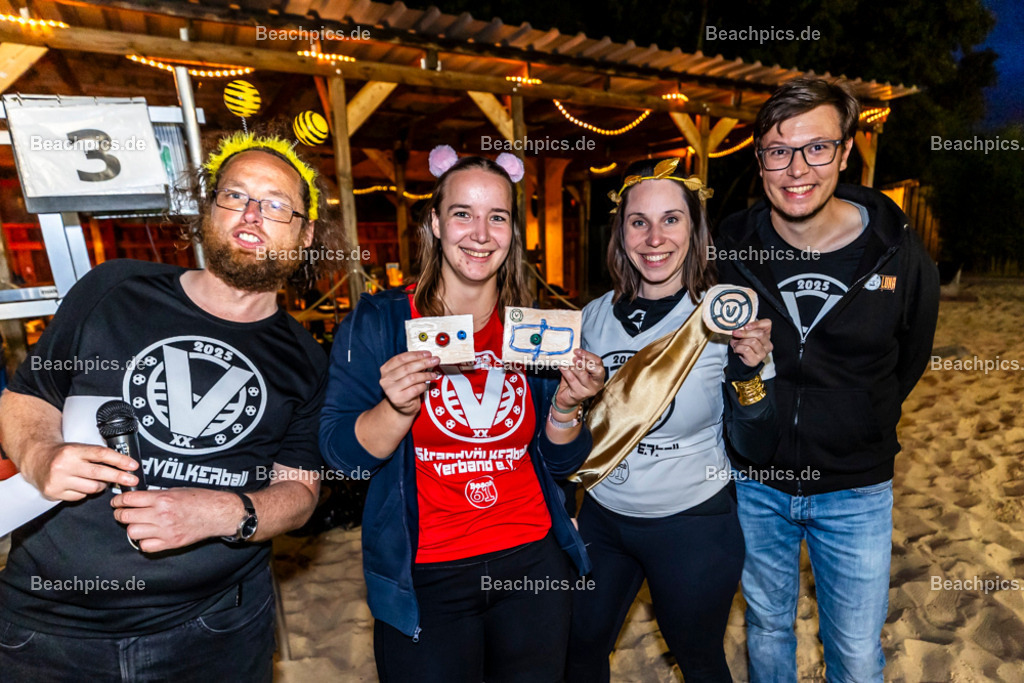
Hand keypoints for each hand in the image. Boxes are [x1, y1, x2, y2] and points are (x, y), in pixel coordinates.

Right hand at [20, 442, 139, 501]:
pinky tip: (81, 485)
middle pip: (98, 473)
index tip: (133, 465)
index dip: (120, 460)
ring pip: (91, 488)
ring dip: (101, 486)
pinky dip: (85, 492)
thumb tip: (123, 465)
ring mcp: (58, 480)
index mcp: (72, 450)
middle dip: (119, 477)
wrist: (36, 459)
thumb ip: (97, 455)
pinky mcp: (54, 492)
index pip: (101, 454)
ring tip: (99, 481)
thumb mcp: (79, 448)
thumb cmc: (63, 454)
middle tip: (132, 480)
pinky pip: (80, 496)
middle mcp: (64, 465)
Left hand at [111, 488, 238, 552]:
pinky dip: (144, 541)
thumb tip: (136, 499)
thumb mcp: (176, 490)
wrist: (218, 513)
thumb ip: (155, 496)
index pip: (129, 499)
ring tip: (139, 524)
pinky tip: (150, 535)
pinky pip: (145, 546)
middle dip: (120, 514)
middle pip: (125, 516)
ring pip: (132, 532)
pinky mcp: (170, 543)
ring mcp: (165, 531)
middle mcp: (161, 515)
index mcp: (162, 498)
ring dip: (133, 528)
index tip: (117, 501)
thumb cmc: (200, 499)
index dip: (118, 500)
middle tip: (122, 513)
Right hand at [379, 350, 440, 415]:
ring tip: (433, 374)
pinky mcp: (398, 400)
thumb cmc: (406, 388)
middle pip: (407, 368)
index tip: (428, 354)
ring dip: (425, 375)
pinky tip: (426, 385)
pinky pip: (414, 389)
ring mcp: (390, 390)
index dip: (416, 355)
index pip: (401, 358)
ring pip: (411, 378)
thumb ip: (414, 365)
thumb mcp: (407, 374)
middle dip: (423, 363)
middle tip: (435, 360)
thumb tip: (429, 357)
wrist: (402, 407)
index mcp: (386, 369)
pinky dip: (422, 386)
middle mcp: (385, 379)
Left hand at [555, 349, 605, 410]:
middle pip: (597, 370)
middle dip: (585, 362)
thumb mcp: (578, 370)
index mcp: (599, 375)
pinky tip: (562, 368)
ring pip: (583, 375)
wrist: (567, 399)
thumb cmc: (573, 382)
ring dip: (574, 367)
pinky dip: (566, 372)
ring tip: (566, 363)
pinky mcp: (580, 394)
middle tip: (574, 358)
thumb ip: (578, 362)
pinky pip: (572, 381)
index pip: (598, 362)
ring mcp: (590, 390)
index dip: (588, 355)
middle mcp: (598, 383)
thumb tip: (572, 351)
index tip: (577, 351)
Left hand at [730, 318, 772, 366]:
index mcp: (767, 334)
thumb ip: (745, 329)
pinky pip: (746, 349)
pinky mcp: (756, 360)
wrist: (739, 358)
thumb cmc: (743, 343)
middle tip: (735, 333)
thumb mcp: (744, 333)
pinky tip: (736, 349)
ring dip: (740, 342)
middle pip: (760, 334)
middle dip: (745, 333)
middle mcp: (768, 344)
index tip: (745, 326)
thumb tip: (741, 327)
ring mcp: (763, 353)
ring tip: (736, 344)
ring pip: (752, 342)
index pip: (767, 324)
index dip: (757, 323)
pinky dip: (738, 348)